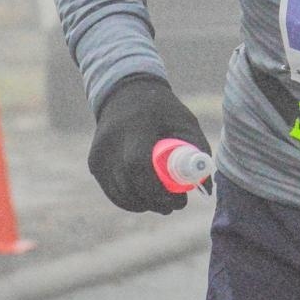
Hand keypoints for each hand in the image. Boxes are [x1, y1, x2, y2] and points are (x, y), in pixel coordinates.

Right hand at [87, 75, 211, 213]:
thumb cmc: (162, 110)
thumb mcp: (185, 122)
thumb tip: (206, 189)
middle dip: (156, 201)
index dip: (158, 189)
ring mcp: (99, 156)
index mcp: (134, 128)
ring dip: (144, 205)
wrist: (125, 94)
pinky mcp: (94, 165)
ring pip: (121, 194)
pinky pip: (113, 192)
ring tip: (164, 205)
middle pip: (130, 185)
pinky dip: (130, 201)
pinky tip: (146, 201)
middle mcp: (110, 143)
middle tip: (176, 205)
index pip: (139, 165)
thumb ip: (198, 150)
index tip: (179, 199)